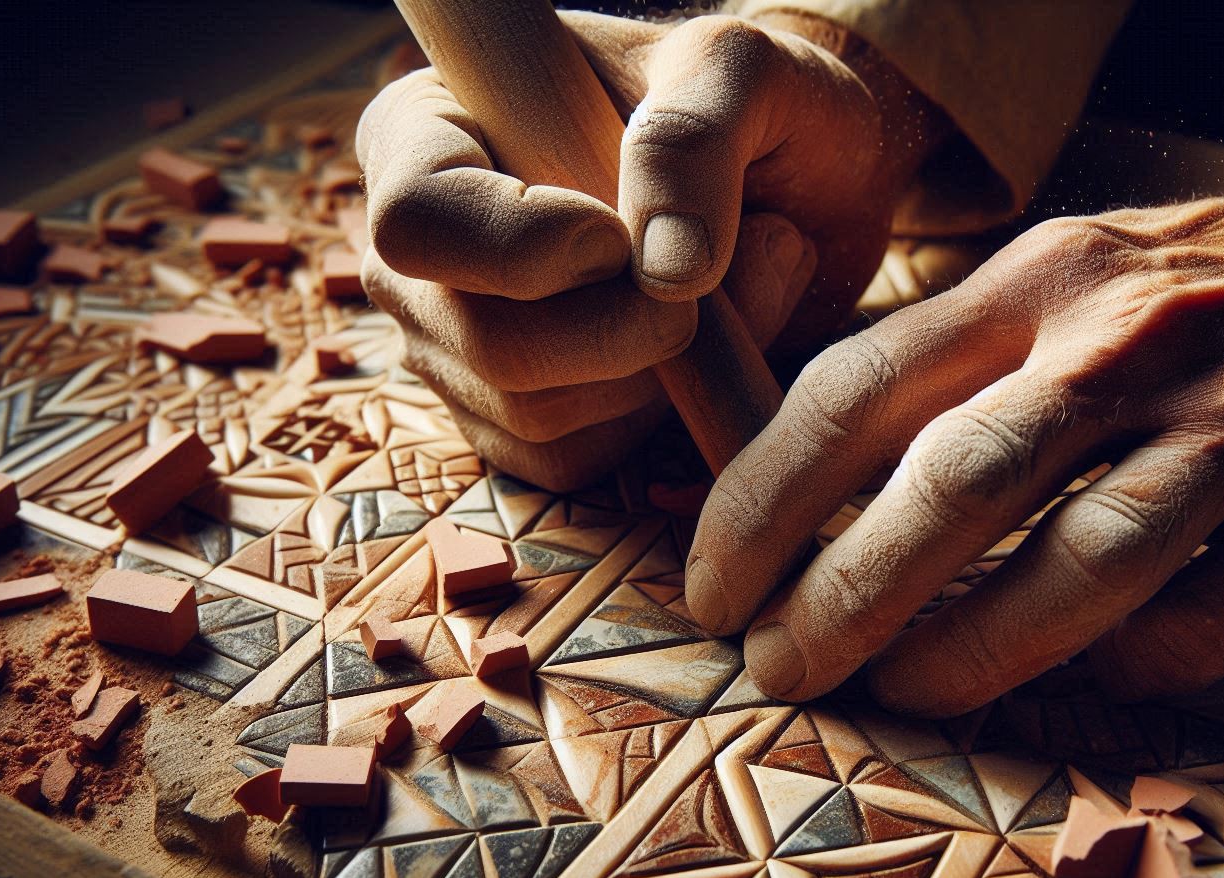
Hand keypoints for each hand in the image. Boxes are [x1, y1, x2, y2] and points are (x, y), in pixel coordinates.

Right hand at [356, 12, 932, 489]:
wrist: (804, 182)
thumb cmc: (751, 107)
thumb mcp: (743, 71)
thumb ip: (695, 138)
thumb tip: (662, 274)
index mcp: (429, 133)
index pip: (419, 219)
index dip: (521, 249)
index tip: (620, 239)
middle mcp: (423, 253)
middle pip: (482, 341)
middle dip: (622, 332)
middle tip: (708, 280)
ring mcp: (459, 346)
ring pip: (533, 413)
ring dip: (661, 371)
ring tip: (729, 290)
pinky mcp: (517, 422)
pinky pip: (571, 460)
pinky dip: (655, 422)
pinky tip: (699, 354)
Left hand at [686, 159, 1223, 714]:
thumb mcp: (1105, 267)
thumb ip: (979, 350)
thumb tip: (828, 463)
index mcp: (1052, 276)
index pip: (858, 388)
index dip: (763, 499)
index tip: (715, 585)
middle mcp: (1135, 341)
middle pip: (945, 488)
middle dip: (837, 597)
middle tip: (778, 669)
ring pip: (1072, 566)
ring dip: (967, 652)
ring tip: (901, 694)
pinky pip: (1201, 625)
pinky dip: (1127, 665)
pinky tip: (1088, 675)